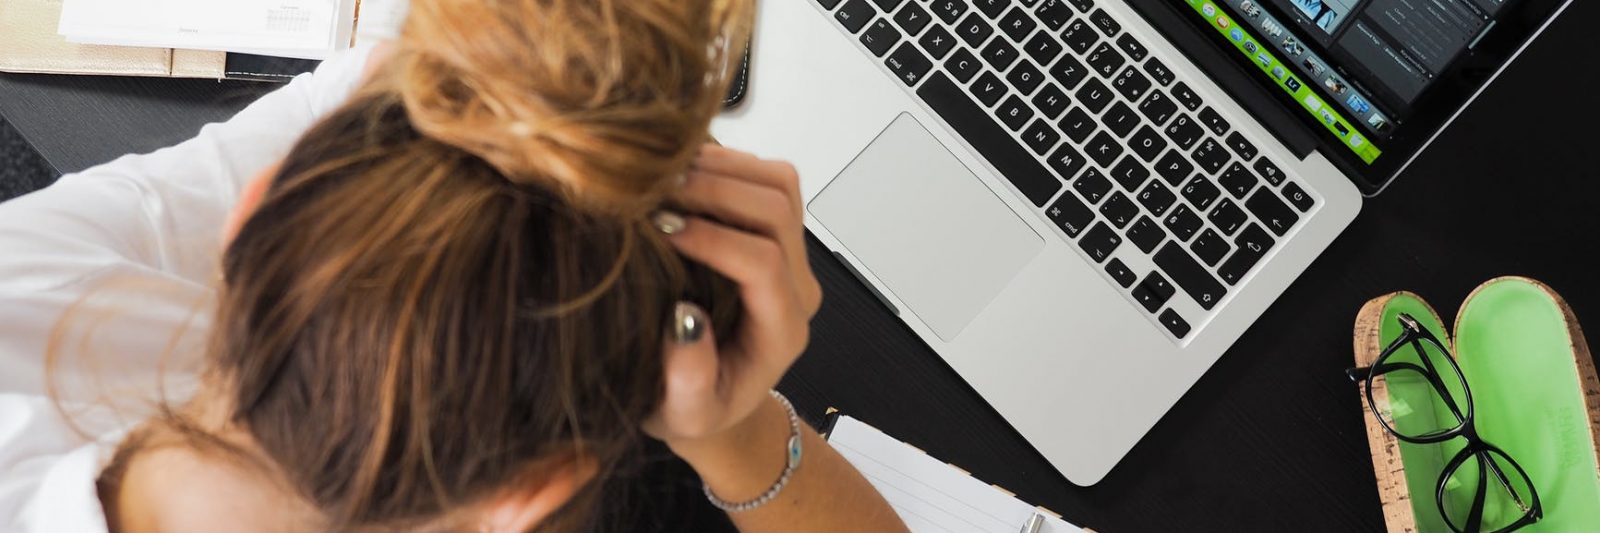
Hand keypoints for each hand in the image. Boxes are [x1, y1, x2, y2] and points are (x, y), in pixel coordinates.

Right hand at [643, 145, 821, 449]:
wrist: (713, 397)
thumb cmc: (695, 407)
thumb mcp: (684, 414)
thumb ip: (689, 380)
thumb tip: (684, 320)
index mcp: (781, 330)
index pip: (763, 263)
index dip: (713, 238)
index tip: (660, 229)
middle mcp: (796, 286)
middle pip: (777, 210)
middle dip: (715, 190)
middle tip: (655, 191)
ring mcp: (791, 254)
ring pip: (779, 183)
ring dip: (722, 168)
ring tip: (663, 175)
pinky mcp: (775, 231)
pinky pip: (766, 177)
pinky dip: (724, 162)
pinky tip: (677, 173)